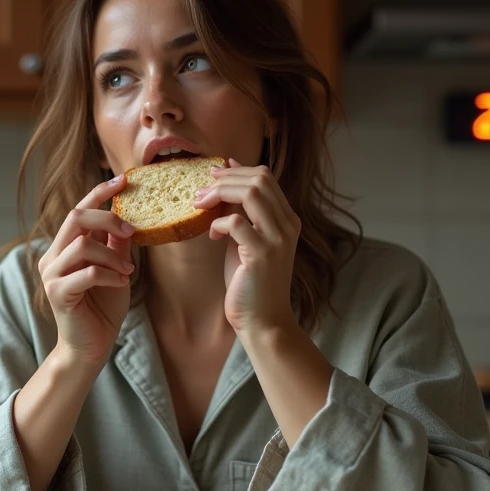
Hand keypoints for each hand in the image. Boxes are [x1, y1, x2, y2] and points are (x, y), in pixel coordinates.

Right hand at [38, 175, 135, 366]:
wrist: (90, 347)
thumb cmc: (102, 309)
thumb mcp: (115, 270)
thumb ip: (115, 245)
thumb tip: (129, 216)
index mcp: (64, 248)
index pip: (78, 210)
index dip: (99, 193)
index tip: (123, 180)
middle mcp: (52, 256)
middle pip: (76, 218)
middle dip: (107, 218)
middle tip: (131, 231)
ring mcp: (51, 274)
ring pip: (83, 245)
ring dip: (112, 256)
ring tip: (126, 272)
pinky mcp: (57, 293)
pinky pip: (87, 273)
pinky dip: (109, 275)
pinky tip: (120, 284)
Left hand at [193, 158, 300, 333]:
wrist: (263, 320)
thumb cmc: (250, 282)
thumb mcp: (246, 241)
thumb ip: (241, 214)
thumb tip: (224, 182)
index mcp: (287, 219)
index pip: (266, 177)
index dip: (237, 170)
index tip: (214, 174)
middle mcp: (287, 225)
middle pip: (259, 179)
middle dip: (225, 179)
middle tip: (201, 191)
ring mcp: (277, 238)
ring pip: (251, 193)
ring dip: (220, 193)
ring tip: (201, 205)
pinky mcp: (262, 254)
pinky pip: (236, 222)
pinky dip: (218, 224)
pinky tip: (212, 237)